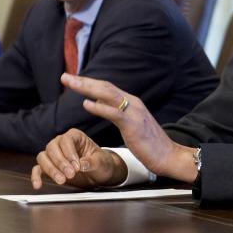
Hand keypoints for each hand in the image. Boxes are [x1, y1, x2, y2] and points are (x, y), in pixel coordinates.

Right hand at [31, 128, 125, 188]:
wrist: (99, 173)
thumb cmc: (101, 163)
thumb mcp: (101, 162)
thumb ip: (92, 162)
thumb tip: (82, 164)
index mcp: (75, 136)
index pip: (66, 140)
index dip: (69, 153)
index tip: (76, 166)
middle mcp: (62, 143)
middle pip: (52, 148)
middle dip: (61, 163)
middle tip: (70, 175)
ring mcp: (54, 155)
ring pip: (43, 157)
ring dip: (51, 169)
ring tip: (62, 180)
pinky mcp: (50, 167)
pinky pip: (37, 169)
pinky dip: (36, 176)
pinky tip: (38, 184)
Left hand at [59, 73, 196, 181]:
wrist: (168, 156)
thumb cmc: (149, 144)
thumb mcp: (130, 124)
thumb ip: (115, 112)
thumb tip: (97, 102)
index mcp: (131, 103)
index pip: (107, 88)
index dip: (89, 82)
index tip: (72, 80)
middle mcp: (133, 103)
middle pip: (104, 87)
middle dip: (83, 81)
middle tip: (64, 77)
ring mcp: (134, 112)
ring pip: (108, 95)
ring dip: (87, 88)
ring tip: (70, 83)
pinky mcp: (134, 125)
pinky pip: (114, 113)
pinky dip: (99, 108)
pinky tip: (86, 104)